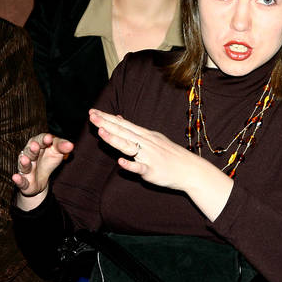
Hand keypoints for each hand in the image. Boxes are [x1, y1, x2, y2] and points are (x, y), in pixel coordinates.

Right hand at [12, 133, 73, 210]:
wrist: (42, 180)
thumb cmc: (48, 160)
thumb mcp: (57, 152)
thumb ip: (62, 146)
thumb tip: (70, 145)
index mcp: (37, 144)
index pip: (40, 140)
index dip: (44, 139)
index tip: (49, 138)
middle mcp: (29, 155)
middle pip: (30, 151)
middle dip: (33, 149)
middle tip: (36, 146)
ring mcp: (26, 169)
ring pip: (24, 165)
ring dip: (24, 162)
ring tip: (25, 159)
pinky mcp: (24, 182)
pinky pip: (21, 181)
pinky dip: (18, 180)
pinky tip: (15, 177)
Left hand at [89, 109, 232, 220]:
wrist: (189, 169)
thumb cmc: (169, 153)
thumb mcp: (152, 137)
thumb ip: (133, 129)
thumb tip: (118, 118)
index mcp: (144, 135)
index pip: (122, 124)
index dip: (107, 118)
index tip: (93, 111)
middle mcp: (145, 143)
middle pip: (122, 132)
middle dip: (106, 124)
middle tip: (91, 116)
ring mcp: (149, 156)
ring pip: (129, 147)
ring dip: (115, 139)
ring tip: (101, 132)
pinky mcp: (152, 170)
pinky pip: (140, 167)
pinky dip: (130, 164)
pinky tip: (120, 162)